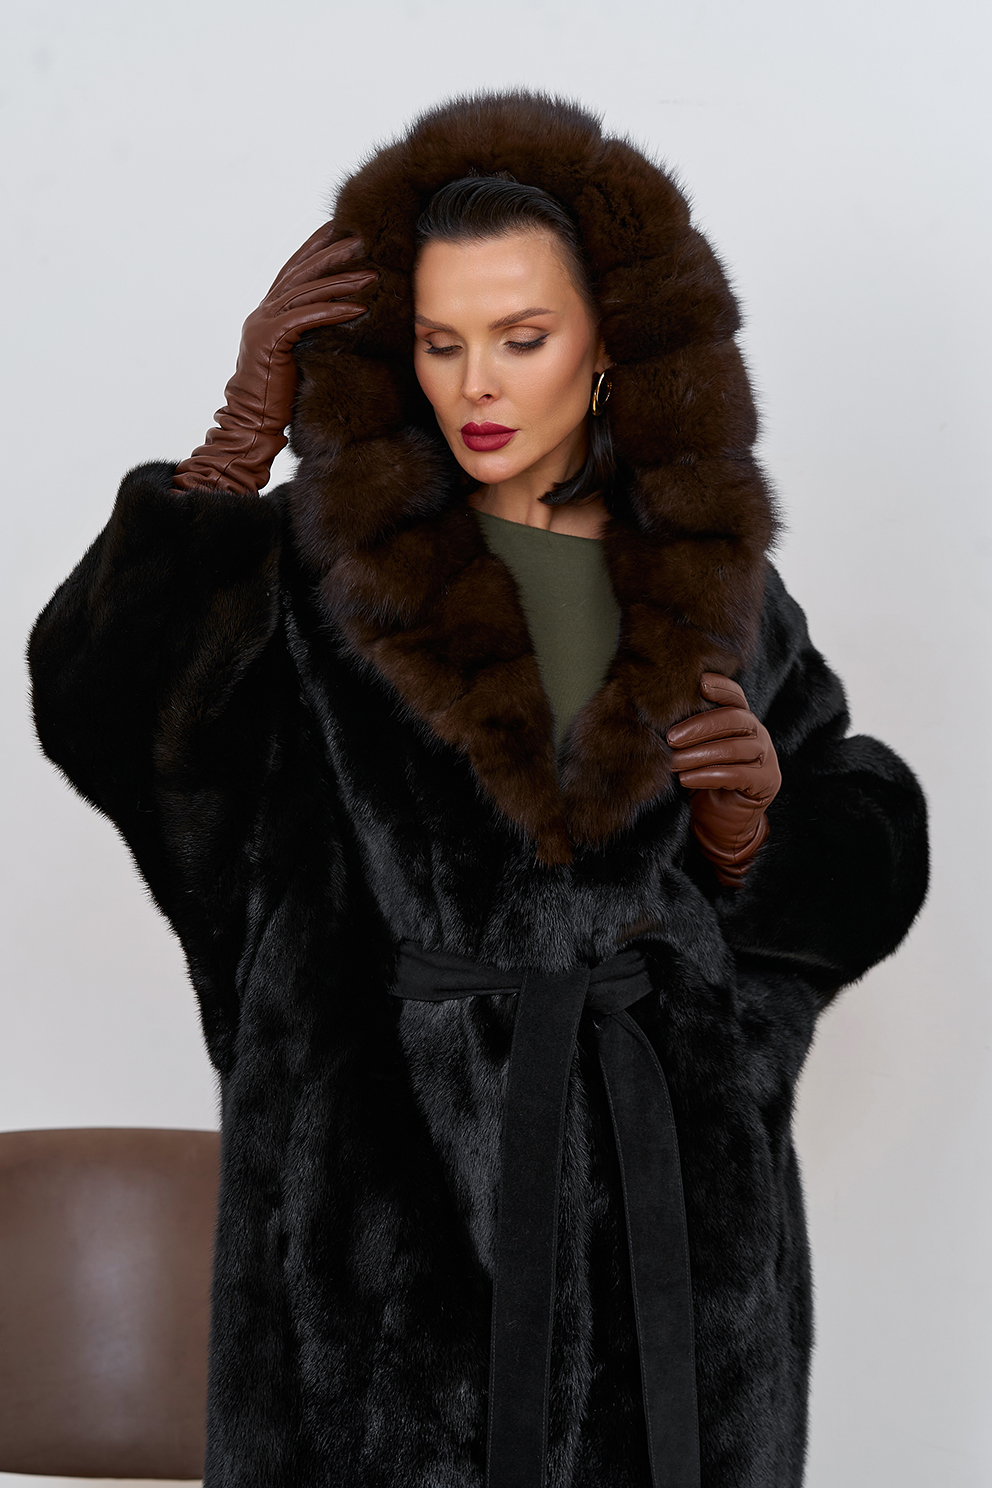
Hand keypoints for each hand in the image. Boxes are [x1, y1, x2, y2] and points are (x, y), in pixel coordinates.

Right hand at [173, 224, 375, 493]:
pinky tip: (358, 308)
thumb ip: (307, 335)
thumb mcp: (295, 357)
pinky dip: (333, 311)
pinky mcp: (271, 342)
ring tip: (370, 273)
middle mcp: (262, 313)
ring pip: (306, 292)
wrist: (251, 423)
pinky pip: (306, 319)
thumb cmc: (277, 397)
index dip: (314, 247)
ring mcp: (264, 325)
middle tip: (361, 240)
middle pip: (300, 273)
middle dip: (331, 253)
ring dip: (341, 281)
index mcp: (267, 313)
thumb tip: (336, 322)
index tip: (338, 228)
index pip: (293, 271)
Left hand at [666, 674, 780, 886]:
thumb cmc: (702, 784)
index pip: (735, 696)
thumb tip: (658, 718)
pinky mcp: (766, 782)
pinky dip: (708, 775)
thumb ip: (689, 734)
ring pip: (733, 748)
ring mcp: (766, 758)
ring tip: (673, 763)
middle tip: (671, 738)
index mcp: (742, 721)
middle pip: (734, 719)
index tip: (700, 682)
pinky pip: (737, 774)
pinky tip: (687, 780)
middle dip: (700, 726)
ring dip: (698, 755)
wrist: (720, 824)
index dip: (721, 687)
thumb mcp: (694, 753)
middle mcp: (759, 734)